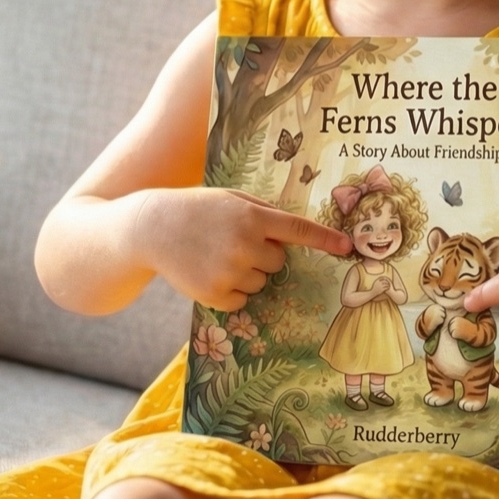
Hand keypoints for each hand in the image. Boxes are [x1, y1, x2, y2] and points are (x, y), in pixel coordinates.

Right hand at [132, 188, 351, 311]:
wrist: (152, 227)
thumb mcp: (230, 199)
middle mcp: (244, 244)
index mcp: (251, 216)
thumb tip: (292, 235)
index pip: (297, 230)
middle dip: (264, 255)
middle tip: (236, 243)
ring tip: (217, 255)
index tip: (346, 247)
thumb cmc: (196, 209)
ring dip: (247, 273)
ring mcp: (229, 271)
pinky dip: (231, 290)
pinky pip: (243, 299)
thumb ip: (262, 212)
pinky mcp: (215, 294)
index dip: (324, 239)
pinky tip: (209, 271)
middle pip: (279, 263)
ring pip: (261, 282)